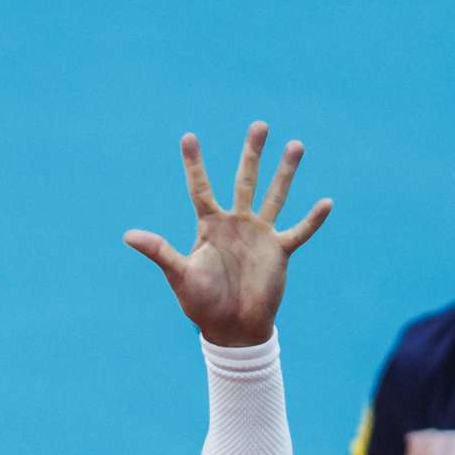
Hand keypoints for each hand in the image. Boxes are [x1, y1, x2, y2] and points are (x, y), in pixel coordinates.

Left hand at [125, 121, 330, 346]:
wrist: (232, 329)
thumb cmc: (202, 305)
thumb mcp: (179, 275)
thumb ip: (159, 251)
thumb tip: (128, 236)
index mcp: (210, 226)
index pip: (200, 187)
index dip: (194, 163)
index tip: (188, 137)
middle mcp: (236, 224)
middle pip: (245, 180)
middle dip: (252, 153)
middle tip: (259, 125)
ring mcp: (259, 236)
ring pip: (275, 196)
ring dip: (285, 172)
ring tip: (296, 145)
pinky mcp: (278, 252)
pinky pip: (299, 232)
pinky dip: (312, 220)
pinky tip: (326, 202)